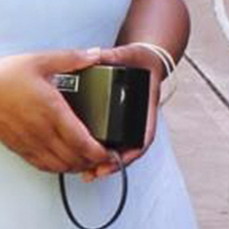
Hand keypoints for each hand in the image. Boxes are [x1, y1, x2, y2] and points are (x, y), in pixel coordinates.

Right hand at [0, 49, 114, 175]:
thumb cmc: (5, 77)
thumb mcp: (40, 60)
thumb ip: (71, 59)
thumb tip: (95, 55)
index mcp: (52, 110)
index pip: (81, 140)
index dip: (99, 151)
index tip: (109, 150)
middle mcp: (42, 131)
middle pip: (74, 158)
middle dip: (93, 161)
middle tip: (104, 156)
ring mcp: (31, 143)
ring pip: (60, 166)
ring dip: (77, 166)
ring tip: (88, 159)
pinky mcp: (21, 149)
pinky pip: (44, 166)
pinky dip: (59, 168)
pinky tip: (65, 161)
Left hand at [83, 44, 166, 175]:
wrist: (144, 58)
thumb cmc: (138, 58)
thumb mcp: (129, 54)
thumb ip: (113, 55)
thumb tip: (96, 55)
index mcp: (145, 108)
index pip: (144, 137)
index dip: (131, 152)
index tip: (117, 160)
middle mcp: (137, 120)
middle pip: (129, 151)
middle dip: (112, 164)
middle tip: (95, 173)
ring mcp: (127, 123)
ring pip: (119, 150)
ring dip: (104, 164)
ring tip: (87, 174)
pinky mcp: (115, 122)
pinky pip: (110, 142)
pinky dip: (97, 153)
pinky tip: (82, 160)